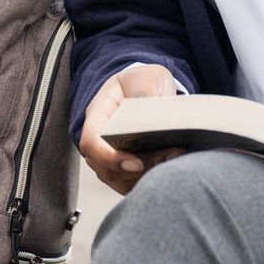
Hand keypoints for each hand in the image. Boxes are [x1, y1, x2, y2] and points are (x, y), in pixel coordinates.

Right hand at [78, 64, 186, 194]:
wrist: (149, 88)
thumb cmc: (145, 81)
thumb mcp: (146, 78)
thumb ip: (145, 93)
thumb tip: (147, 119)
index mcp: (98, 114)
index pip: (91, 143)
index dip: (110, 158)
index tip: (137, 163)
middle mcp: (99, 139)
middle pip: (104, 168)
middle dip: (135, 171)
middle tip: (167, 158)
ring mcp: (109, 155)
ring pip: (117, 180)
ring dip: (144, 178)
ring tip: (173, 159)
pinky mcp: (124, 167)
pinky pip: (129, 184)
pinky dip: (147, 182)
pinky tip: (169, 167)